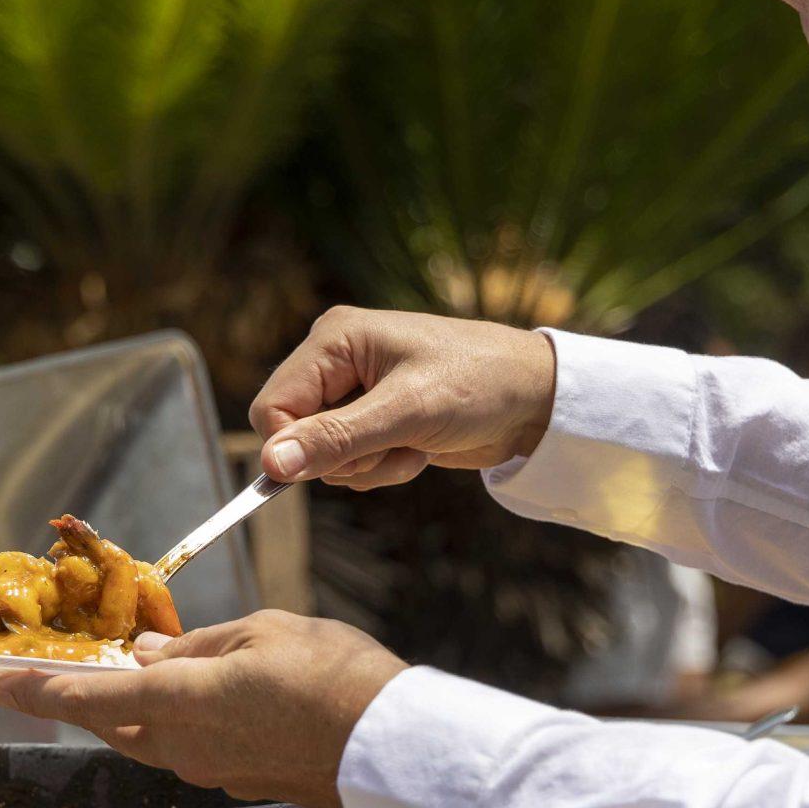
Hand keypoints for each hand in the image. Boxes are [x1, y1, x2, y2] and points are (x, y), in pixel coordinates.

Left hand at [0, 612, 407, 807]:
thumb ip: (197, 647)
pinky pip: (191, 749)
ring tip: (133, 679)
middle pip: (113, 725)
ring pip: (151, 739)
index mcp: (176, 703)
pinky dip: (177, 724)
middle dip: (83, 702)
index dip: (40, 692)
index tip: (1, 686)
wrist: (393, 750)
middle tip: (59, 680)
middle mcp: (183, 748)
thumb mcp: (260, 633)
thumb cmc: (333, 678)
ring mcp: (214, 771)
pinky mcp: (244, 782)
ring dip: (133, 711)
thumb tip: (149, 655)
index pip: (88, 698)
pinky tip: (197, 700)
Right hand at [250, 307, 558, 488]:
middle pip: (294, 434)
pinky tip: (418, 450)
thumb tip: (271, 465)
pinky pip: (351, 462)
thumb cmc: (480, 385)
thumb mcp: (406, 412)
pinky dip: (383, 467)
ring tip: (413, 445)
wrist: (537, 399)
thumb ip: (337, 439)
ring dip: (369, 466)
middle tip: (392, 446)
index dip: (295, 446)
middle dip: (343, 456)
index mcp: (334, 339)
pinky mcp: (374, 419)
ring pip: (323, 456)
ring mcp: (355, 391)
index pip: (272, 407)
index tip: (340, 463)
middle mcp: (337, 361)